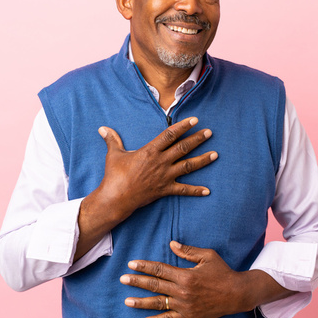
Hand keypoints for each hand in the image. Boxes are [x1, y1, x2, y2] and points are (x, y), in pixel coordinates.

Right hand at [75, 118, 216, 260]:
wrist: (116, 198)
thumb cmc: (114, 175)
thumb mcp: (113, 154)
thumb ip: (112, 140)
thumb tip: (102, 128)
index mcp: (150, 151)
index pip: (170, 135)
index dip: (183, 126)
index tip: (195, 120)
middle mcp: (160, 162)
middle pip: (183, 148)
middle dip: (197, 139)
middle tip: (209, 132)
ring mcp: (164, 176)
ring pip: (188, 166)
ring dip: (202, 160)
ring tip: (215, 154)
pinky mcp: (165, 189)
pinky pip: (183, 190)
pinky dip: (195, 190)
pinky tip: (208, 191)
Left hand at [120, 241, 256, 317]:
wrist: (236, 294)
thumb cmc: (222, 272)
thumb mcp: (207, 256)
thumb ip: (188, 251)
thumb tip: (171, 244)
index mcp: (185, 275)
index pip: (159, 269)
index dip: (144, 266)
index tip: (131, 264)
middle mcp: (182, 291)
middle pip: (154, 285)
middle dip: (136, 282)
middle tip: (122, 279)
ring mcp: (184, 305)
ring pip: (158, 303)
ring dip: (141, 302)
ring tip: (127, 300)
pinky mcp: (188, 316)